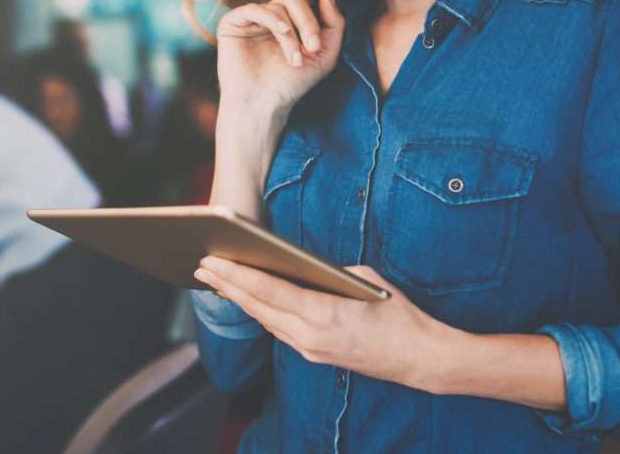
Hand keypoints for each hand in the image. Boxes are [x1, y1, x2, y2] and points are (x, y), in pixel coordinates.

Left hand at [193, 256, 455, 390]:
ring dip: (239, 299)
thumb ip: (330, 272)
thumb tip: (304, 266)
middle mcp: (309, 336)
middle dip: (227, 285)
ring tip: (216, 279)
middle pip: (258, 307)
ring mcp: (310, 349)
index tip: (212, 261)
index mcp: (322, 314)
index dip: (237, 275)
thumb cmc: (398, 314)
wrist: (419, 358)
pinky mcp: (314, 355)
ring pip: (265, 320)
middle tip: (201, 265)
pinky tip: (248, 299)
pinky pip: (279, 330)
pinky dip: (260, 312)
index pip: (269, 291)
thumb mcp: (366, 280)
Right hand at [215, 0, 344, 115]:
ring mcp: (252, 19)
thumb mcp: (325, 55)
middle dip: (309, 21)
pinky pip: (256, 9)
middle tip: (314, 47)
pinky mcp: (233, 23)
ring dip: (292, 34)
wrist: (263, 105)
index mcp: (292, 20)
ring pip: (279, 6)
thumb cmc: (293, 83)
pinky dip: (272, 18)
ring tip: (295, 59)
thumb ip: (334, 24)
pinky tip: (282, 31)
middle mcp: (272, 16)